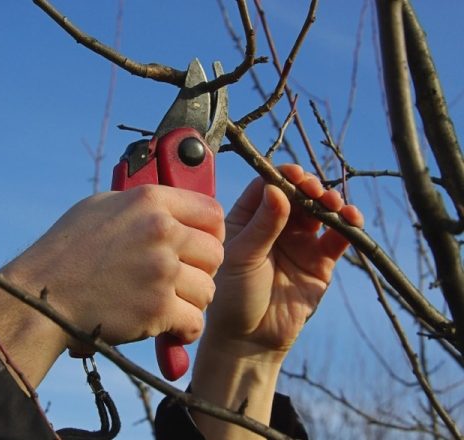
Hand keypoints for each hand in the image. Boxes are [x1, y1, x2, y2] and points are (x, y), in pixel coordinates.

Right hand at [0, 185, 223, 386]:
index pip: (212, 212)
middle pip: (215, 253)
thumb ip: (143, 205)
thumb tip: (173, 208)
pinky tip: (167, 326)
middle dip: (202, 270)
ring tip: (168, 303)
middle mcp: (160, 231)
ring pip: (209, 290)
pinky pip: (195, 322)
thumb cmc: (66, 251)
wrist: (40, 296)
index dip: (211, 233)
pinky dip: (183, 330)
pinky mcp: (157, 308)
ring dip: (192, 302)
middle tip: (181, 280)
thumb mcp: (102, 207)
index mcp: (149, 201)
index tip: (200, 248)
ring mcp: (161, 270)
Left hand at [205, 164, 363, 359]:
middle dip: (309, 187)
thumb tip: (277, 188)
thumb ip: (262, 225)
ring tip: (332, 205)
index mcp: (248, 219)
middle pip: (297, 195)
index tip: (294, 176)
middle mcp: (275, 226)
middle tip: (314, 191)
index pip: (267, 186)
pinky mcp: (320, 262)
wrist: (249, 339)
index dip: (282, 177)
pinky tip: (351, 219)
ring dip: (330, 202)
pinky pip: (337, 238)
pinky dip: (347, 225)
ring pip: (319, 212)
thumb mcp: (242, 257)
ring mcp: (299, 242)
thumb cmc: (234, 296)